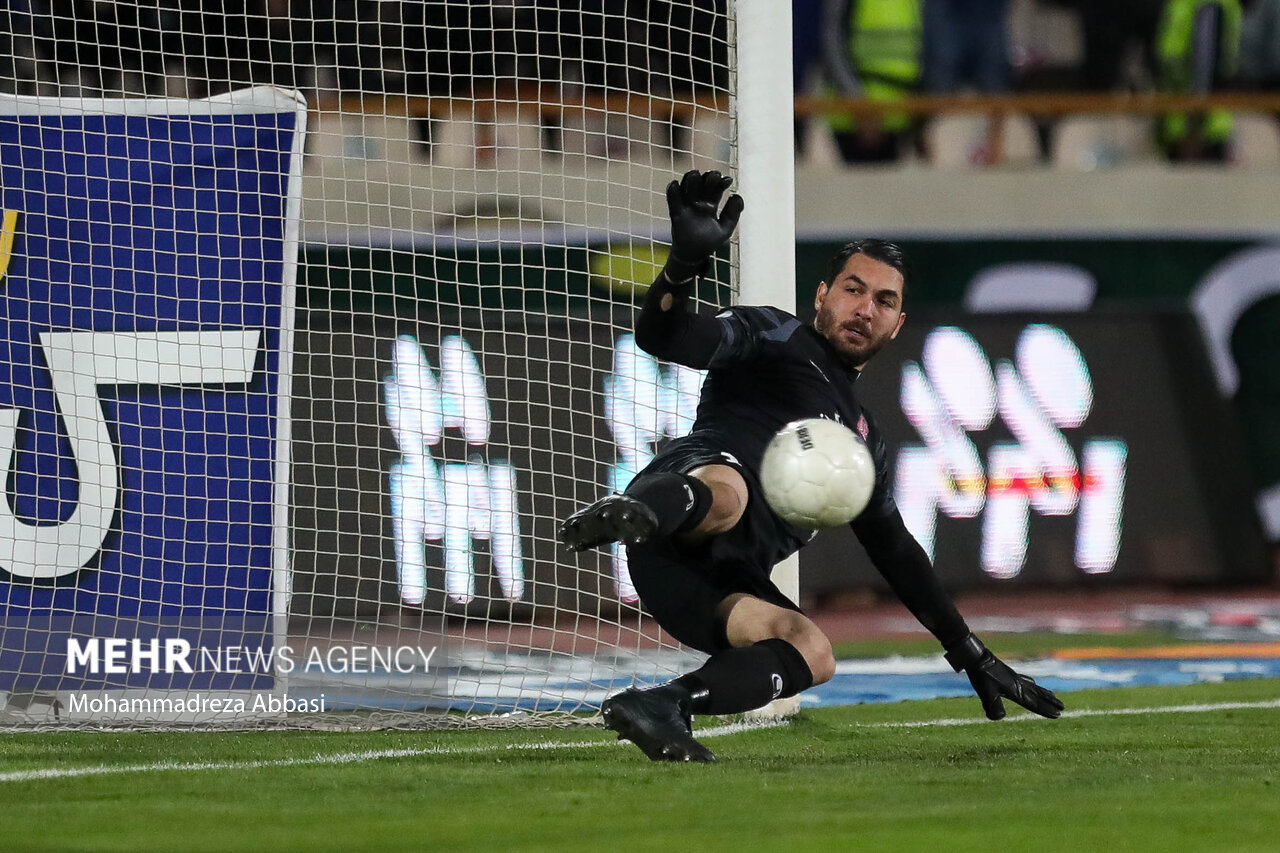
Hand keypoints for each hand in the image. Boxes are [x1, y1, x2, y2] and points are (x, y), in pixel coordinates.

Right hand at [663, 169, 743, 280]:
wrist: (692, 256)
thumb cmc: (708, 242)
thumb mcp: (725, 229)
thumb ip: (732, 214)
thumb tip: (737, 195)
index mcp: (711, 204)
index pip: (716, 187)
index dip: (721, 181)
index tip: (727, 181)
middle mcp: (698, 202)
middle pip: (702, 182)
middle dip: (708, 177)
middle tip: (714, 177)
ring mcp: (686, 207)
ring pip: (686, 186)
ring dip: (691, 179)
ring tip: (695, 175)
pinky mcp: (676, 214)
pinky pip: (673, 200)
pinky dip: (673, 191)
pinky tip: (675, 185)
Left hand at [944, 633, 1063, 720]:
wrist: (976, 657)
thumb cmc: (981, 675)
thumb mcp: (985, 693)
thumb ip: (993, 706)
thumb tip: (998, 719)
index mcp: (1015, 690)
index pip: (1034, 703)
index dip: (1045, 710)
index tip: (1058, 715)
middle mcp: (1018, 684)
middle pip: (1038, 695)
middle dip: (1050, 702)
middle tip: (1063, 708)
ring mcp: (1014, 678)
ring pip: (1034, 687)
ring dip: (1044, 694)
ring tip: (1054, 696)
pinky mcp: (1008, 673)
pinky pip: (1026, 681)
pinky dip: (1033, 685)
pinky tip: (1032, 683)